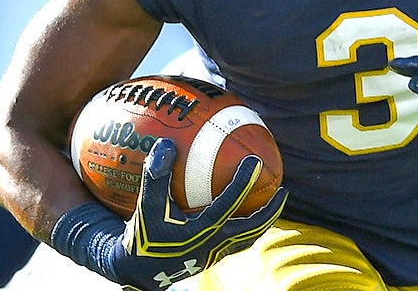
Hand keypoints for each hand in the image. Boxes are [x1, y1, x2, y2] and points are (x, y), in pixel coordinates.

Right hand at [56, 137, 286, 289]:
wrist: (135, 273)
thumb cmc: (139, 237)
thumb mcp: (145, 207)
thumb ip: (155, 177)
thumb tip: (167, 143)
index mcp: (199, 234)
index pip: (228, 206)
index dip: (242, 183)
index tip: (254, 161)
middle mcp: (212, 247)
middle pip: (251, 230)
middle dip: (270, 211)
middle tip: (282, 189)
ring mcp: (214, 255)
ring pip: (248, 239)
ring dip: (263, 220)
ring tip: (273, 201)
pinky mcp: (211, 258)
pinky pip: (236, 241)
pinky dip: (246, 225)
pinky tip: (244, 211)